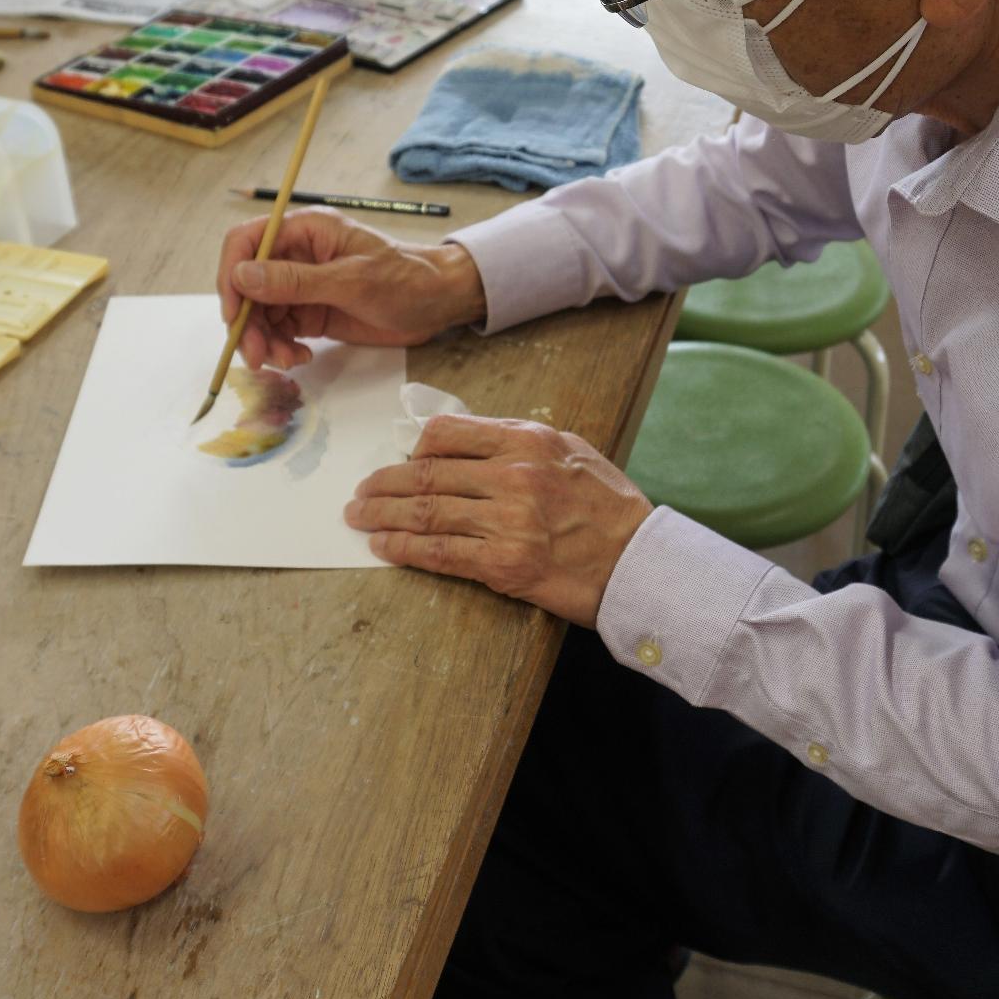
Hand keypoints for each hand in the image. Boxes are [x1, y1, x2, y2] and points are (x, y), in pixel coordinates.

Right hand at [216, 209, 486, 369]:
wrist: (439, 303)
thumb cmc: (405, 279)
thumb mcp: (351, 280)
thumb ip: (295, 280)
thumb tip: (242, 276)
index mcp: (305, 230)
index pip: (245, 242)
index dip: (231, 276)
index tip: (235, 314)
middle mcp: (296, 255)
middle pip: (247, 285)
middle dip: (247, 322)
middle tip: (257, 356)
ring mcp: (302, 285)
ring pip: (260, 313)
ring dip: (264, 341)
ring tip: (286, 362)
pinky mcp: (310, 312)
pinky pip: (279, 330)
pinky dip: (281, 348)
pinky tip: (299, 358)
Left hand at [345, 414, 652, 626]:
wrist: (639, 561)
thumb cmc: (605, 505)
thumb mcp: (567, 450)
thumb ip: (515, 442)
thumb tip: (458, 445)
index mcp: (526, 440)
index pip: (446, 434)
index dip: (413, 448)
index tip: (401, 460)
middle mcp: (513, 476)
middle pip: (427, 474)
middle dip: (383, 484)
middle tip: (360, 492)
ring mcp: (508, 521)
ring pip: (426, 512)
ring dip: (382, 515)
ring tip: (358, 517)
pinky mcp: (504, 565)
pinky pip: (439, 553)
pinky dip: (404, 549)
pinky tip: (383, 546)